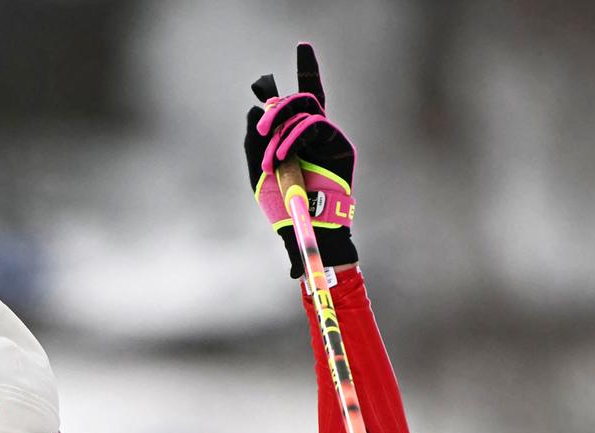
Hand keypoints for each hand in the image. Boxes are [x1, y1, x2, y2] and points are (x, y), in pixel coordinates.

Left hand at [244, 43, 357, 278]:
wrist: (303, 226)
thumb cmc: (280, 203)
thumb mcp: (257, 168)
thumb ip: (254, 139)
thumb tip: (254, 109)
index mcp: (297, 134)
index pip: (302, 97)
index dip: (306, 69)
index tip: (303, 44)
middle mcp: (316, 131)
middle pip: (301, 98)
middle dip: (277, 108)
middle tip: (262, 129)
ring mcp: (329, 137)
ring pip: (305, 110)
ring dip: (281, 131)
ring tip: (273, 159)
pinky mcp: (340, 145)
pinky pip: (315, 126)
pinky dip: (294, 138)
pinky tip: (283, 156)